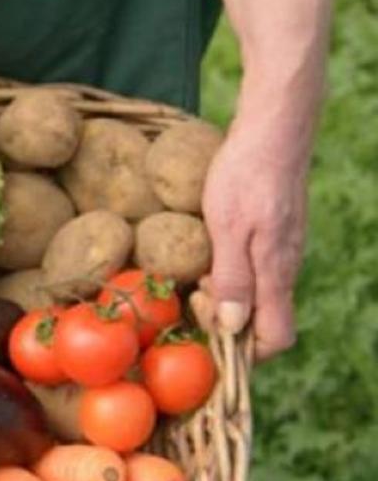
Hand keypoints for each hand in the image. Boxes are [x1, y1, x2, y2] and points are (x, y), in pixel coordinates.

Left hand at [201, 113, 310, 359]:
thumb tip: (232, 327)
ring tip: (199, 270)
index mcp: (277, 274)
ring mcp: (283, 251)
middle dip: (226, 320)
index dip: (244, 351)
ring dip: (225, 295)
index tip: (209, 329)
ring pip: (258, 295)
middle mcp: (285, 268)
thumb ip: (233, 279)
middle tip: (195, 290)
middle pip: (263, 321)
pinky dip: (231, 272)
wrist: (273, 130)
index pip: (276, 339)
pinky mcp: (276, 235)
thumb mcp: (228, 228)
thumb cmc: (246, 175)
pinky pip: (255, 271)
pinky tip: (208, 251)